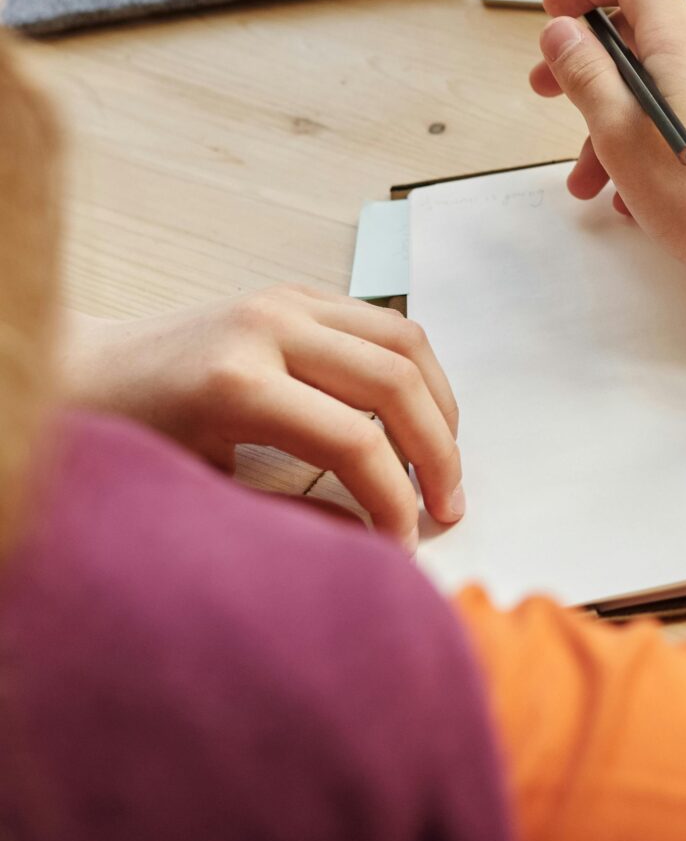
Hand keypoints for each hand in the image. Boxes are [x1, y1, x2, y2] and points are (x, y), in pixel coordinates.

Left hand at [59, 289, 462, 548]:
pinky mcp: (296, 292)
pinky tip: (416, 417)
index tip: (404, 547)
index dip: (393, 500)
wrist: (82, 372)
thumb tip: (369, 547)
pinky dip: (414, 370)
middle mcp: (270, 327)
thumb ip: (287, 517)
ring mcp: (286, 299)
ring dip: (440, 405)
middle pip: (395, 383)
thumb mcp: (201, 493)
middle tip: (448, 511)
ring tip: (445, 465)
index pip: (354, 441)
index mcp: (237, 383)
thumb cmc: (129, 442)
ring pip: (404, 341)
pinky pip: (383, 322)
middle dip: (436, 454)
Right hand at [529, 0, 685, 307]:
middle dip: (586, 68)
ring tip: (589, 182)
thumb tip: (562, 31)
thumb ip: (585, 74)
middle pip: (639, 38)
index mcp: (684, 44)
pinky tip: (635, 194)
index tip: (555, 15)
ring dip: (612, 124)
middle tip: (548, 93)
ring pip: (659, 87)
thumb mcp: (618, 133)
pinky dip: (650, 141)